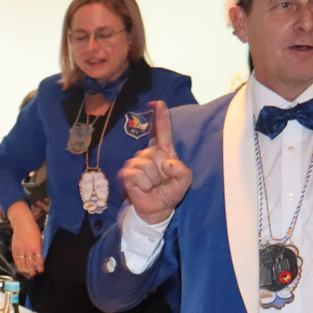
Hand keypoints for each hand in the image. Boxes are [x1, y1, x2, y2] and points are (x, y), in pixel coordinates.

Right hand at [11, 220, 42, 275]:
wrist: (22, 223)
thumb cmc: (33, 229)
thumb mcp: (39, 238)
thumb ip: (39, 247)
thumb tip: (39, 256)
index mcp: (36, 247)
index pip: (39, 260)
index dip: (40, 267)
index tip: (40, 271)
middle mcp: (28, 249)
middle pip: (30, 264)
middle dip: (32, 270)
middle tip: (33, 274)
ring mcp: (20, 249)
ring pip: (22, 263)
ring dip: (24, 268)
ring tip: (26, 271)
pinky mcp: (14, 248)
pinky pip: (16, 258)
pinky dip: (18, 263)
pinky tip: (19, 265)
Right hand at [119, 101, 189, 225]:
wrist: (157, 209)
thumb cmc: (171, 191)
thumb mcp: (184, 182)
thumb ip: (182, 171)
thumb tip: (167, 164)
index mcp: (164, 152)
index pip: (163, 131)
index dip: (161, 117)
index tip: (159, 103)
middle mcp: (149, 153)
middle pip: (156, 152)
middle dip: (163, 171)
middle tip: (162, 180)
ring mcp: (136, 162)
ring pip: (147, 165)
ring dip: (154, 180)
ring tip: (154, 185)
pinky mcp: (127, 173)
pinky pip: (137, 175)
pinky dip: (145, 185)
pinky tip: (145, 188)